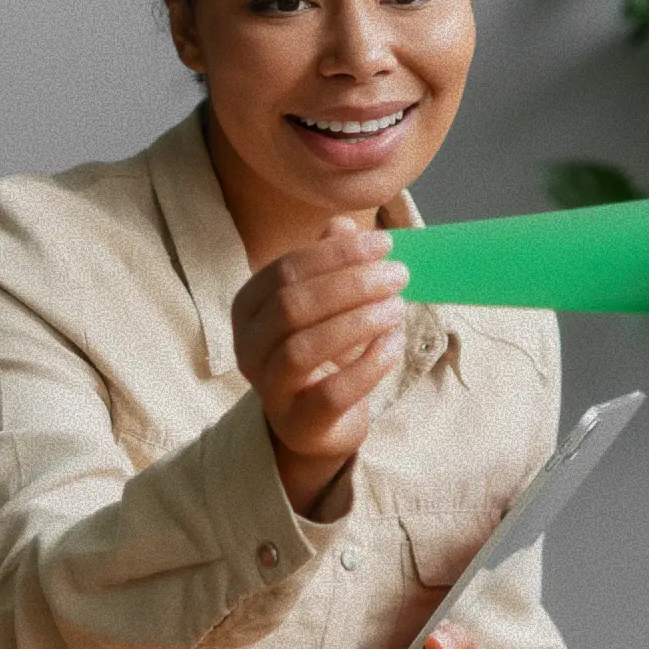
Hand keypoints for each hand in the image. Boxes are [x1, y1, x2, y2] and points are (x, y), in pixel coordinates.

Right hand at [232, 216, 407, 515]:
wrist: (317, 423)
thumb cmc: (324, 354)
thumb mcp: (326, 305)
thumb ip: (330, 265)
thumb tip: (343, 224)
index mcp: (250, 308)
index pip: (286, 270)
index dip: (337, 254)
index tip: (385, 244)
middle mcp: (249, 346)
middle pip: (293, 305)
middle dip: (351, 284)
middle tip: (399, 275)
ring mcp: (269, 387)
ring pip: (304, 347)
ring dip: (357, 322)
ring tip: (398, 307)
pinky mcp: (299, 422)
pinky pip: (331, 392)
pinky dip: (367, 365)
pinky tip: (393, 345)